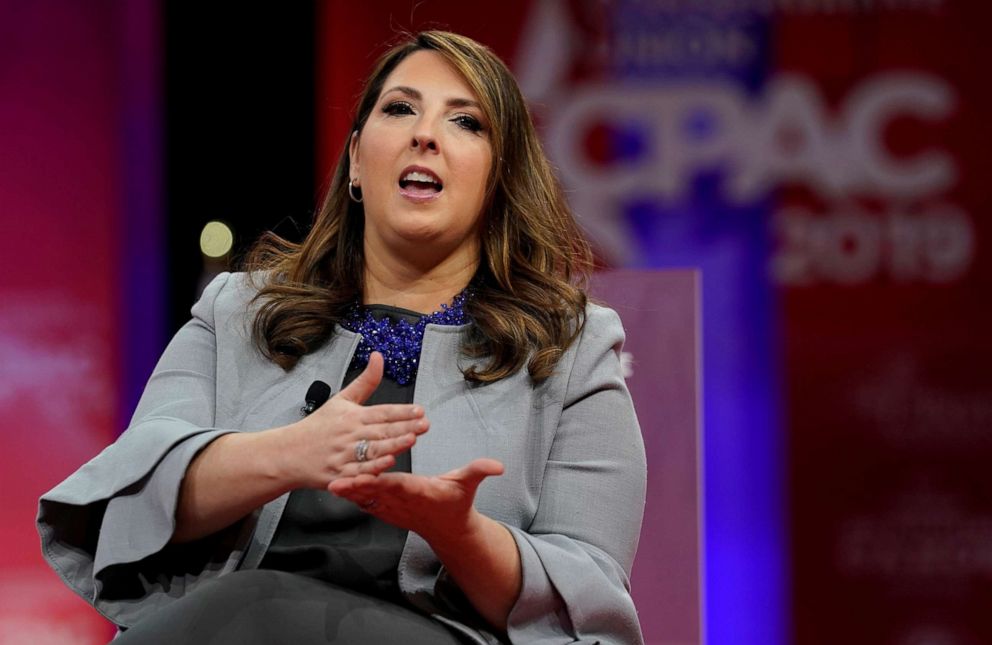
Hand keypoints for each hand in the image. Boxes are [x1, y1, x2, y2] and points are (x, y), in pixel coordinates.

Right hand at [278, 352, 428, 488]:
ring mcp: (344, 455)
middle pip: (381, 431)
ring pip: (372, 450)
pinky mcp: (339, 474)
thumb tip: (378, 356)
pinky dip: (372, 469)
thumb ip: (366, 381)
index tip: (419, 410)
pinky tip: (387, 464)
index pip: (382, 412)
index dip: (402, 411)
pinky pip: (358, 472)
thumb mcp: (342, 399)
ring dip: (392, 445)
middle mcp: (349, 434)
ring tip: (411, 440)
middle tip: (424, 425)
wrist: (289, 453)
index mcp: (352, 416)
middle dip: (404, 427)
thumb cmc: (318, 427)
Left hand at [328, 458, 504, 543]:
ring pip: (367, 499)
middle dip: (357, 488)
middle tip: (336, 484)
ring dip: (350, 493)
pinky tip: (337, 488)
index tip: (368, 476)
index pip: (399, 484)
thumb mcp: (468, 485)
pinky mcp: (386, 510)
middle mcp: (402, 501)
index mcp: (418, 490)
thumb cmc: (457, 502)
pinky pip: (367, 502)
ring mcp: (392, 508)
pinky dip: (353, 497)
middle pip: (376, 492)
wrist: (449, 530)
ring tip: (330, 486)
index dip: (383, 480)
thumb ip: (479, 472)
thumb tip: (499, 466)